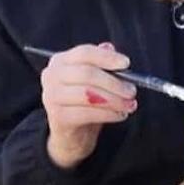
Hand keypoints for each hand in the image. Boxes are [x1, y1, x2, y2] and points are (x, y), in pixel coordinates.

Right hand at [42, 43, 136, 168]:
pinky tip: (120, 115)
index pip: (84, 53)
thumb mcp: (93, 82)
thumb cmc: (84, 104)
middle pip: (87, 73)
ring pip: (88, 94)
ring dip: (114, 100)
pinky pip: (88, 113)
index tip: (126, 64)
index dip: (106, 57)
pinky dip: (108, 114)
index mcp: (60, 61)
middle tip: (131, 91)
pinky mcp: (58, 116)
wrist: (70, 136)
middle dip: (114, 83)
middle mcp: (51, 76)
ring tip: (129, 105)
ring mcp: (52, 96)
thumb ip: (100, 64)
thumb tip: (110, 48)